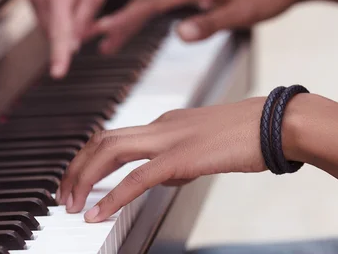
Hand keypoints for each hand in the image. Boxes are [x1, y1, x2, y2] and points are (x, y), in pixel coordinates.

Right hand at [30, 0, 110, 77]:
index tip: (58, 74)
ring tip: (85, 9)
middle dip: (71, 38)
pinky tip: (73, 8)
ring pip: (51, 30)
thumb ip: (82, 23)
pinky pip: (48, 21)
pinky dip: (61, 22)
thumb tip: (70, 48)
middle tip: (94, 25)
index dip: (60, 55)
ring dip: (66, 30)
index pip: (60, 33)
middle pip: (55, 34)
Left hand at [57, 98, 266, 221]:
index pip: (115, 136)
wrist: (274, 123)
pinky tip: (98, 213)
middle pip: (102, 140)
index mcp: (165, 124)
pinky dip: (113, 195)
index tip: (76, 180)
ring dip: (84, 178)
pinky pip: (137, 177)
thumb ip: (177, 160)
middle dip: (76, 167)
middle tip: (62, 195)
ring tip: (70, 204)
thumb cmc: (246, 135)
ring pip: (110, 151)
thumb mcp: (203, 146)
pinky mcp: (181, 157)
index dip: (89, 158)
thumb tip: (160, 178)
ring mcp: (169, 139)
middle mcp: (160, 126)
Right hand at [90, 0, 321, 53]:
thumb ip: (210, 23)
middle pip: (147, 0)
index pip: (152, 4)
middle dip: (121, 20)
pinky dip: (151, 9)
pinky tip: (147, 16)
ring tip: (113, 30)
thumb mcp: (243, 13)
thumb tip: (179, 33)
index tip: (104, 32)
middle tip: (98, 37)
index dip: (126, 19)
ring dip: (132, 15)